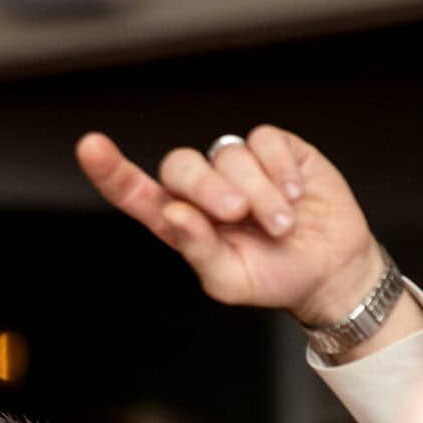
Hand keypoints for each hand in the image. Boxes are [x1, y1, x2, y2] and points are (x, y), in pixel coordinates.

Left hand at [77, 127, 389, 325]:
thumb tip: (174, 214)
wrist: (331, 270)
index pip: (136, 193)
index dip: (112, 171)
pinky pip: (264, 140)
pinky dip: (280, 169)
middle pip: (181, 165)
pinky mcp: (274, 149)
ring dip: (259, 192)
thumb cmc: (275, 278)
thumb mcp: (230, 282)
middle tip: (239, 215)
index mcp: (182, 222)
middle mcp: (204, 189)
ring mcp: (238, 165)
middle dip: (208, 188)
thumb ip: (198, 250)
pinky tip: (294, 194)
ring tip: (282, 224)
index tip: (91, 147)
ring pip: (228, 154)